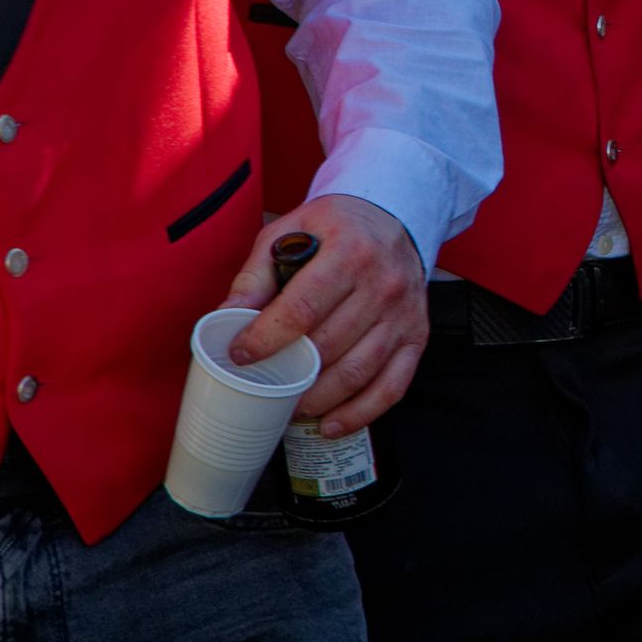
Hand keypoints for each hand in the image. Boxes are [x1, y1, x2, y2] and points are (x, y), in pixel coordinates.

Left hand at [222, 194, 427, 437]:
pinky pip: (392, 385)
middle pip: (329, 346)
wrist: (394, 218)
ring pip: (358, 371)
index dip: (267, 339)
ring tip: (289, 407)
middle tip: (259, 387)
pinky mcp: (416, 336)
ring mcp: (404, 314)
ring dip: (318, 399)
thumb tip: (225, 317)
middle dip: (288, 375)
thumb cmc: (336, 228)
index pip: (303, 308)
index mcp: (350, 252)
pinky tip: (331, 423)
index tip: (240, 356)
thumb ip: (257, 274)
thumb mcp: (290, 231)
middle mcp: (384, 283)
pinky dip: (361, 412)